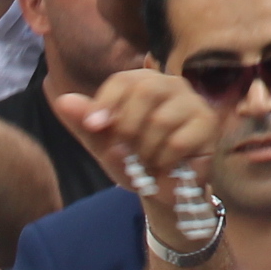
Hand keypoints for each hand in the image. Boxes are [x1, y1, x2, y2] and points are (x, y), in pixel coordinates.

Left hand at [55, 67, 220, 224]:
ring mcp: (192, 101)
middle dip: (127, 127)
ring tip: (147, 160)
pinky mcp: (207, 124)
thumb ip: (84, 121)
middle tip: (126, 149)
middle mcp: (170, 84)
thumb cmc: (132, 158)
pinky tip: (165, 165)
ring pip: (161, 120)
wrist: (161, 188)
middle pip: (145, 91)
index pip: (123, 81)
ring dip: (146, 150)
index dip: (106, 103)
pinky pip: (178, 141)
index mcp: (142, 81)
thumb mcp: (103, 143)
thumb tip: (63, 100)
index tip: (94, 127)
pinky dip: (164, 160)